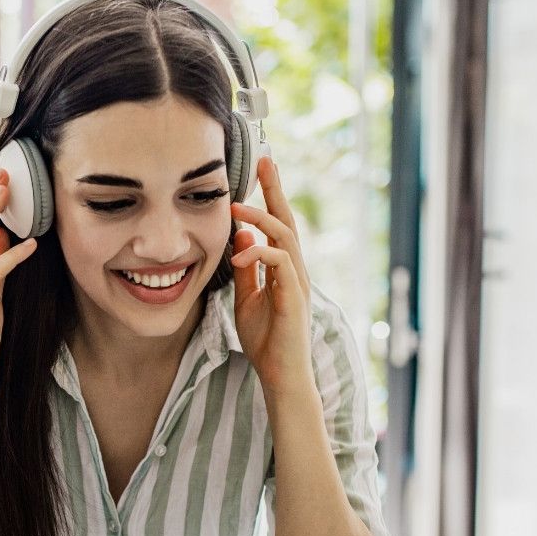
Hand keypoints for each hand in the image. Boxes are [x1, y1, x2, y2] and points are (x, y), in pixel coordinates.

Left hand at [228, 156, 314, 398]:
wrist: (280, 374)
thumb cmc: (266, 341)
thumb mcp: (246, 299)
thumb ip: (246, 269)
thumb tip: (242, 237)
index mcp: (285, 268)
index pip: (279, 224)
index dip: (271, 196)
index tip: (262, 169)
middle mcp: (296, 270)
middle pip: (289, 220)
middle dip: (276, 190)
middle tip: (266, 161)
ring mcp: (298, 283)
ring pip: (286, 238)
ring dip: (262, 219)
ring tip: (238, 208)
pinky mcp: (294, 298)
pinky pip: (281, 265)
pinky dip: (260, 254)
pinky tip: (240, 256)